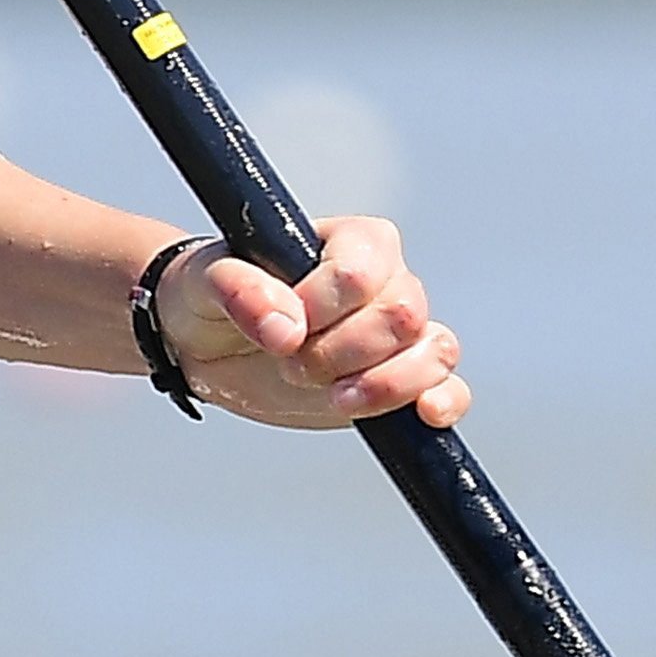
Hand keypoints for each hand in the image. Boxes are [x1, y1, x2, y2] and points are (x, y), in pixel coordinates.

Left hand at [158, 218, 467, 431]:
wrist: (207, 346)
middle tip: (292, 365)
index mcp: (352, 242)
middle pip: (402, 316)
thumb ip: (239, 288)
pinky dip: (444, 402)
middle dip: (343, 352)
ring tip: (336, 398)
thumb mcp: (206, 280)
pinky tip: (426, 414)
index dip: (323, 307)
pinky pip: (449, 388)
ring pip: (434, 351)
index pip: (361, 272)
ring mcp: (397, 336)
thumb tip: (285, 326)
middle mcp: (387, 282)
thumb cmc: (212, 295)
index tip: (281, 328)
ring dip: (385, 383)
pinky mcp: (400, 382)